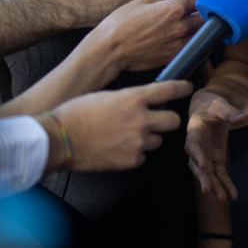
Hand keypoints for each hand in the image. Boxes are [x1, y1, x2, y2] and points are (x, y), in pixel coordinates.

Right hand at [52, 80, 192, 171]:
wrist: (59, 139)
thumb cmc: (76, 113)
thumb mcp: (106, 96)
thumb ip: (129, 99)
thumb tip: (141, 102)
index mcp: (134, 98)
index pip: (169, 90)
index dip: (182, 88)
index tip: (187, 88)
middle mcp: (141, 119)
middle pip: (174, 121)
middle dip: (167, 121)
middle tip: (157, 121)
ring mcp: (138, 141)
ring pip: (158, 141)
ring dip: (148, 138)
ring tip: (126, 137)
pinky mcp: (131, 160)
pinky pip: (142, 156)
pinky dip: (134, 153)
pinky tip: (117, 149)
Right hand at [79, 0, 202, 73]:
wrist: (111, 49)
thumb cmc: (121, 23)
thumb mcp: (143, 0)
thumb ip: (165, 0)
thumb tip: (176, 3)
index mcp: (175, 8)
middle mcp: (182, 26)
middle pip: (207, 17)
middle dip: (207, 12)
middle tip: (204, 9)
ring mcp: (180, 44)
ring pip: (203, 34)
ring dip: (202, 29)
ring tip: (196, 24)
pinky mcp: (175, 57)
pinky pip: (193, 48)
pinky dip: (194, 42)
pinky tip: (186, 38)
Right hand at [185, 90, 247, 199]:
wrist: (209, 109)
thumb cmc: (213, 105)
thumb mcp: (221, 105)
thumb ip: (231, 113)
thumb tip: (245, 117)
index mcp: (194, 131)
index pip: (193, 145)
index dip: (198, 155)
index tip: (205, 165)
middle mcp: (197, 147)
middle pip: (197, 165)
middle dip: (203, 178)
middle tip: (207, 190)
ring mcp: (206, 155)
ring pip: (208, 174)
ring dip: (214, 186)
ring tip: (222, 199)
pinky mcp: (215, 160)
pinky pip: (220, 174)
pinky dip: (226, 184)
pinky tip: (233, 195)